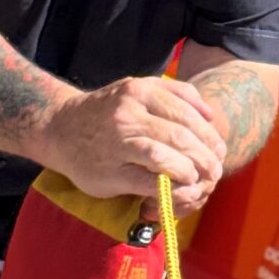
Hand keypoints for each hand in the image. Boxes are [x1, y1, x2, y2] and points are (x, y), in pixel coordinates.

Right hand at [40, 76, 224, 217]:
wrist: (59, 128)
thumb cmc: (106, 113)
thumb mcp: (136, 90)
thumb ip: (174, 94)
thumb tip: (210, 113)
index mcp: (139, 91)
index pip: (186, 113)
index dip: (209, 135)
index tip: (219, 149)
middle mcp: (128, 114)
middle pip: (181, 135)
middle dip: (205, 156)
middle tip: (215, 169)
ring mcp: (117, 142)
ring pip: (165, 156)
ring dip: (190, 170)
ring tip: (200, 179)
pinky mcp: (111, 172)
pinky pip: (148, 180)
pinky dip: (170, 187)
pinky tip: (178, 188)